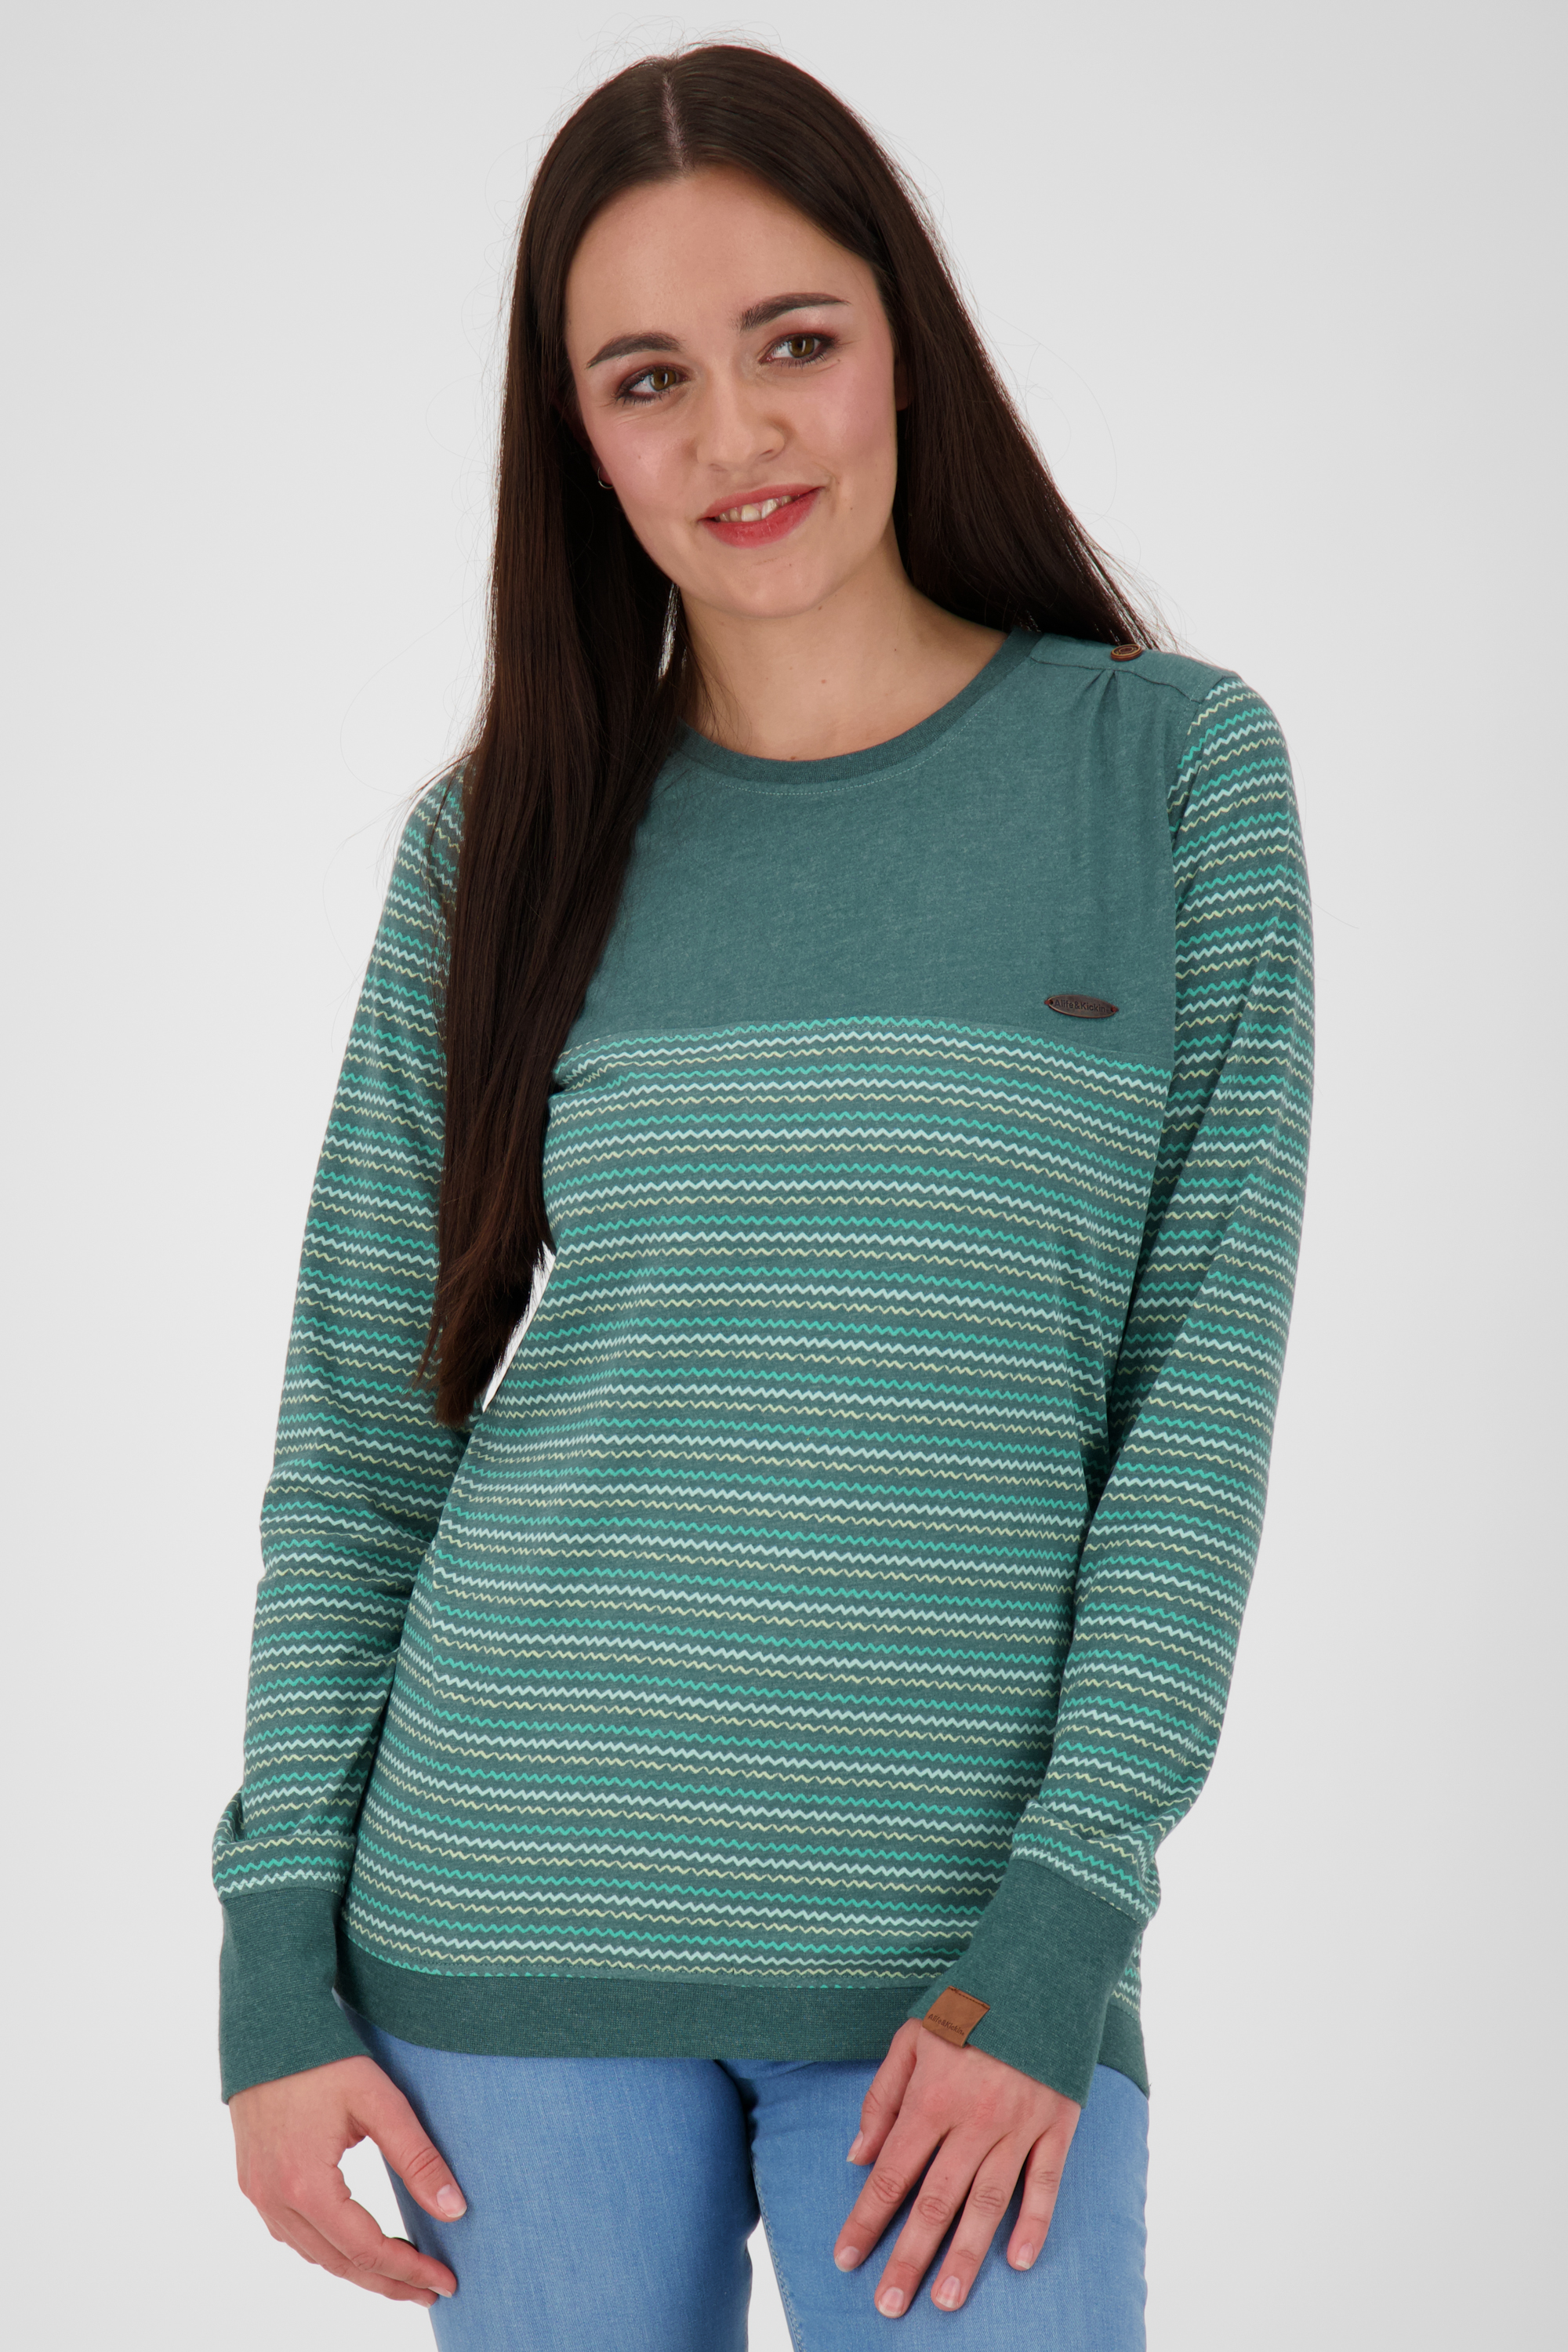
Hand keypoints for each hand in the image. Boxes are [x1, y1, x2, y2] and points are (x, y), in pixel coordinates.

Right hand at [231, 2053, 466, 2307]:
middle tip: (431, 2289)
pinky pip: (293, 2235)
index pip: (366, 2248)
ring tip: (402, 2272)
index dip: (408, 2270)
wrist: (267, 2026)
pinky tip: (354, 2244)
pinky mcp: (254, 2183)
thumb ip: (417, 2158)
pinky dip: (328, 2248)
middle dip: (389, 2281)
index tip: (445, 2281)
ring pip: (314, 2255)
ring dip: (359, 2268)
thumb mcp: (380, 2102)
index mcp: (306, 2185)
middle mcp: (275, 2200)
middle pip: (340, 2263)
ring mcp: (259, 2194)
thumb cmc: (325, 2059)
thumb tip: (454, 2210)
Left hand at [833, 2018, 1079, 2317]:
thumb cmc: (968, 2003)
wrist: (1039, 1969)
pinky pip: (1045, 2183)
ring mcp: (1018, 2126)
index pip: (891, 2174)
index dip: (866, 2219)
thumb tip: (858, 2156)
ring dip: (966, 2256)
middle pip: (935, 2202)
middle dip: (909, 2258)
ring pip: (987, 2204)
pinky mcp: (1057, 2125)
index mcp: (931, 2097)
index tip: (846, 2258)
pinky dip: (1034, 2224)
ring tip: (947, 2301)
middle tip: (889, 2305)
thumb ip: (882, 2099)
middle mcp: (973, 2119)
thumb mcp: (911, 2036)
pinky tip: (1019, 2261)